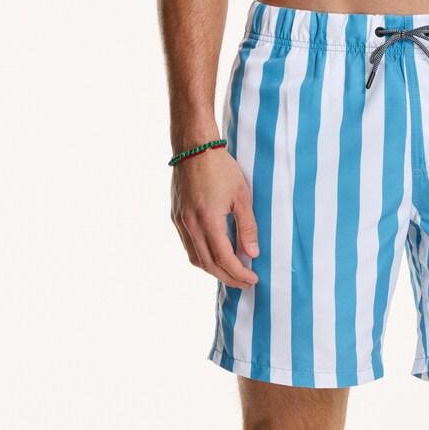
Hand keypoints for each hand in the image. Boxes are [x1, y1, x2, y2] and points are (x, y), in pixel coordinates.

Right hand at [170, 147, 259, 287]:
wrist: (194, 147)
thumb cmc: (221, 167)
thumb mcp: (242, 195)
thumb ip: (247, 226)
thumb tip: (252, 254)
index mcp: (208, 221)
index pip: (224, 259)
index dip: (239, 273)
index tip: (253, 280)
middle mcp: (190, 225)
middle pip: (208, 264)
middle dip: (228, 277)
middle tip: (244, 282)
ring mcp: (180, 222)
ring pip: (195, 257)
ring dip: (213, 269)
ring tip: (231, 272)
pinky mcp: (175, 216)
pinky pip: (188, 245)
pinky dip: (202, 255)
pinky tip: (214, 254)